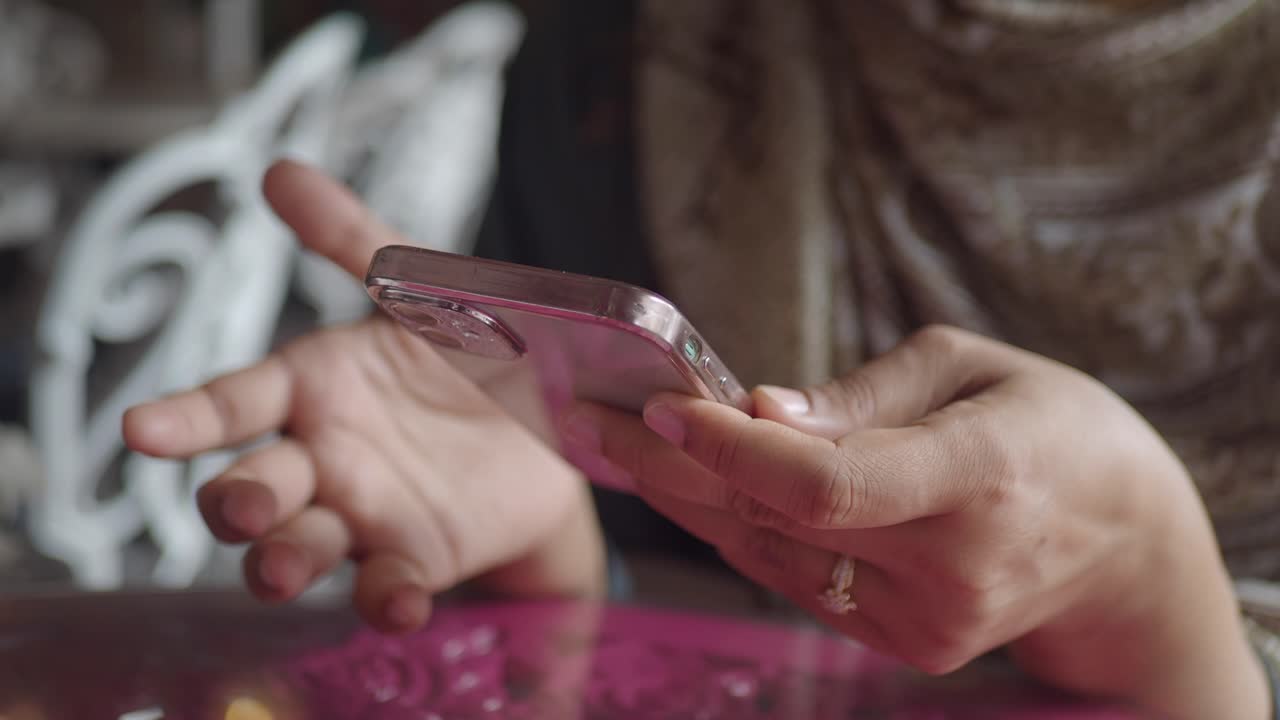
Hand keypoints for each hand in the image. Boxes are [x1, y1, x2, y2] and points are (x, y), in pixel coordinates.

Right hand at [124, 161, 604, 632]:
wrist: (552, 420)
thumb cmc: (469, 351)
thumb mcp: (417, 289)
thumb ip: (351, 239)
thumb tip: (279, 170)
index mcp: (314, 389)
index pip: (235, 402)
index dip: (187, 418)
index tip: (142, 430)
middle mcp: (324, 457)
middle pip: (254, 486)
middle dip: (237, 500)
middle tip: (242, 506)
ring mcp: (364, 513)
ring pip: (301, 543)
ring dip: (283, 559)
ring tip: (279, 568)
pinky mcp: (415, 555)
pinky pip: (389, 583)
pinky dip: (387, 597)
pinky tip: (396, 599)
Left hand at [567, 325, 1268, 718]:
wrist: (1121, 538)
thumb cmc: (1047, 424)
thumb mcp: (968, 367)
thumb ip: (860, 398)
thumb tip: (759, 411)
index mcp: (979, 474)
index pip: (827, 482)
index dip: (731, 449)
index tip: (661, 404)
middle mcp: (952, 564)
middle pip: (777, 522)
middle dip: (675, 466)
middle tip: (599, 417)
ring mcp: (928, 620)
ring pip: (770, 555)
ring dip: (689, 498)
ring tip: (621, 443)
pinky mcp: (908, 643)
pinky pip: (795, 578)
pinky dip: (740, 528)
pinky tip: (690, 485)